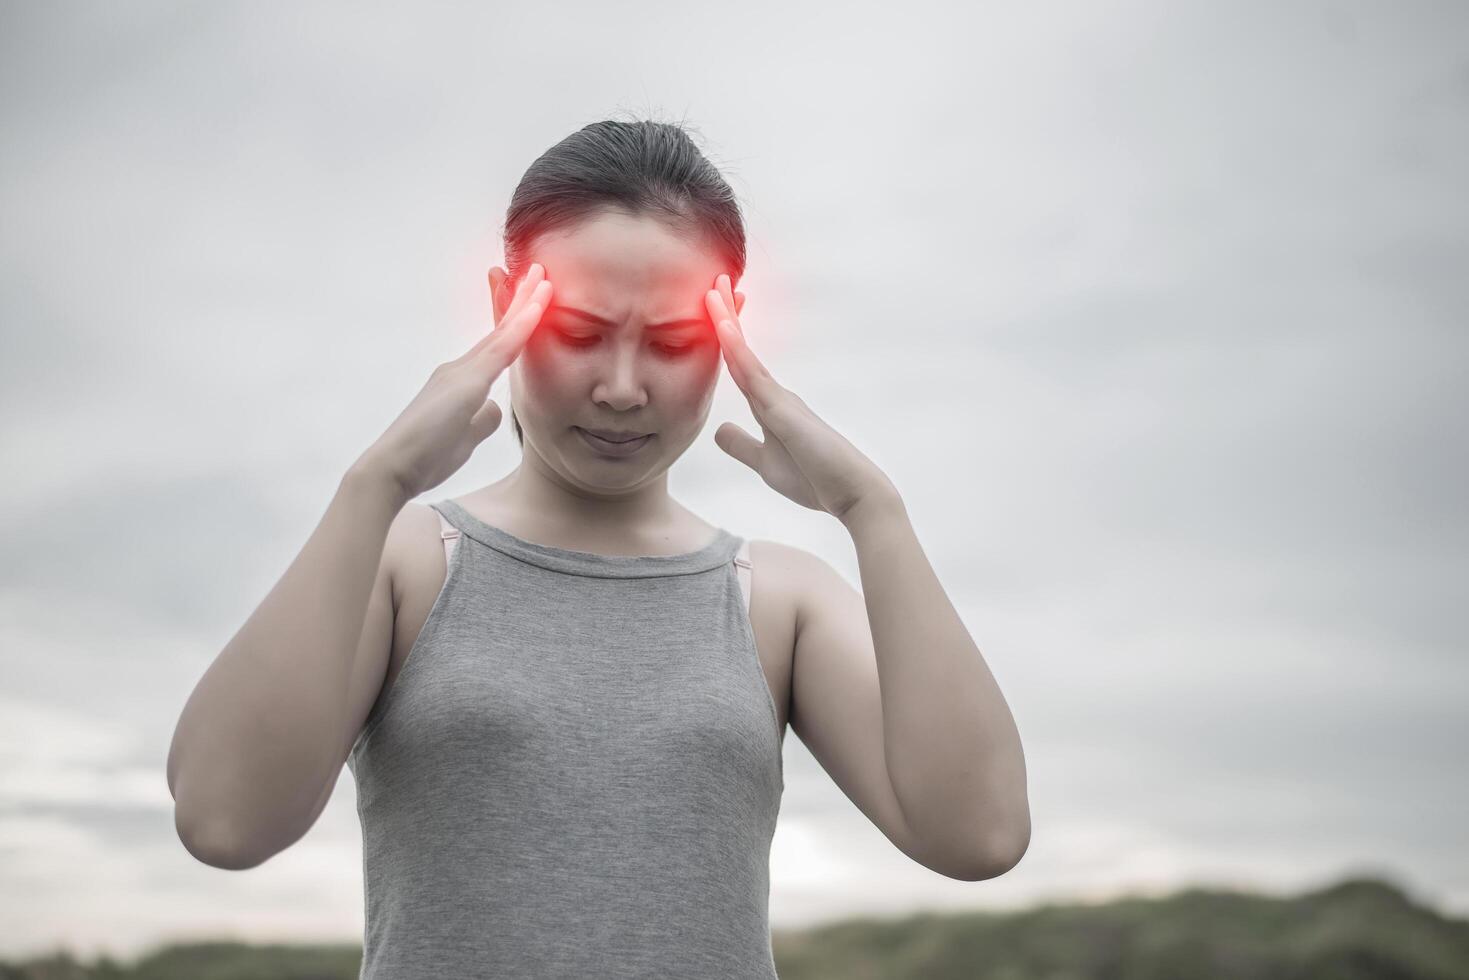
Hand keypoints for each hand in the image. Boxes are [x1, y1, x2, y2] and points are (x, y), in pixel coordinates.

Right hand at [356, 263, 552, 500]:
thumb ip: (481, 420)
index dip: (515, 322)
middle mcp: (458, 369)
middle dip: (520, 300)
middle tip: (537, 271)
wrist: (390, 470)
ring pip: (502, 333)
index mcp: (461, 383)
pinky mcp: (464, 384)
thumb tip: (495, 409)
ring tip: (542, 275)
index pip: (496, 346)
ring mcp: (460, 373)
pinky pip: (501, 349)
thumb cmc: (423, 459)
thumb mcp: (464, 438)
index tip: (532, 299)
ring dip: (525, 303)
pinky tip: (538, 307)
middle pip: (499, 331)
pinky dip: (521, 326)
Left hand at [706, 273, 898, 522]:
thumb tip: (718, 430)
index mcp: (770, 406)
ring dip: (726, 321)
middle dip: (725, 317)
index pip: (739, 366)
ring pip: (744, 354)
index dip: (724, 338)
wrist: (854, 495)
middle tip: (713, 281)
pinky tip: (721, 327)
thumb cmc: (815, 479)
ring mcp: (781, 398)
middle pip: (741, 351)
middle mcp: (776, 394)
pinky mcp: (784, 409)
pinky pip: (753, 373)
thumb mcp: (766, 463)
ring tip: (712, 288)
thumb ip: (743, 445)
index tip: (713, 309)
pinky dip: (736, 348)